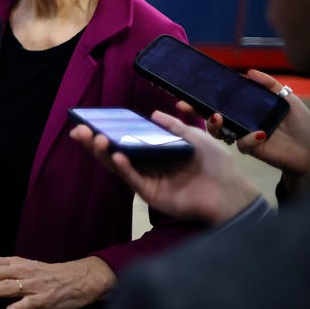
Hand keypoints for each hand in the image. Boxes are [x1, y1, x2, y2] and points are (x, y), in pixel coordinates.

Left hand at [0, 255, 115, 308]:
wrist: (79, 278)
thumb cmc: (48, 275)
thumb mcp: (24, 268)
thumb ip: (4, 271)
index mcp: (16, 263)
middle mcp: (22, 271)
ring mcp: (33, 285)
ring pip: (8, 287)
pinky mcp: (44, 299)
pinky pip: (30, 304)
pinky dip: (20, 307)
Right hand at [71, 110, 259, 224]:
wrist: (230, 192)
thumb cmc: (216, 164)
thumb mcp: (196, 137)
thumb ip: (174, 126)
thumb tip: (153, 114)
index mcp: (156, 150)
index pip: (127, 138)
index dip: (109, 130)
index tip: (90, 121)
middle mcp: (148, 164)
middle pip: (115, 151)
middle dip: (96, 141)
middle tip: (79, 130)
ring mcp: (147, 179)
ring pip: (119, 165)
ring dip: (105, 153)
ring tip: (95, 139)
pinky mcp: (151, 194)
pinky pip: (134, 179)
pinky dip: (124, 168)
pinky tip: (116, 157)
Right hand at [179, 69, 309, 196]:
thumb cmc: (301, 126)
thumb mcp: (289, 100)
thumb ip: (271, 85)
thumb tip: (249, 72)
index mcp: (248, 108)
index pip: (224, 100)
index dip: (206, 95)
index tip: (190, 89)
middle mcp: (241, 121)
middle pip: (213, 115)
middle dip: (196, 109)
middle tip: (184, 104)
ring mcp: (243, 135)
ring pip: (219, 131)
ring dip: (214, 125)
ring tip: (217, 117)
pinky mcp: (250, 149)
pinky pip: (241, 143)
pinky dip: (248, 138)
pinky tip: (261, 134)